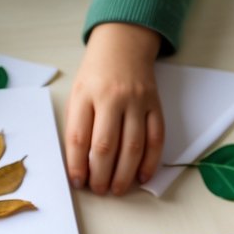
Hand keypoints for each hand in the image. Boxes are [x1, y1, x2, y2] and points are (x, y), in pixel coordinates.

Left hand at [64, 23, 163, 194]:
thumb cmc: (96, 75)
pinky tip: (142, 177)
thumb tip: (80, 167)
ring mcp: (136, 101)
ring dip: (124, 175)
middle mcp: (112, 97)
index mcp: (86, 95)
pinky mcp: (155, 105)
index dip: (77, 166)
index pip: (79, 138)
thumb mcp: (77, 94)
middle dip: (101, 176)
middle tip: (98, 190)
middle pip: (106, 146)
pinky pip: (156, 138)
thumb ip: (77, 126)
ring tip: (116, 190)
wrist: (123, 43)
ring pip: (132, 146)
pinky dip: (150, 162)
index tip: (78, 182)